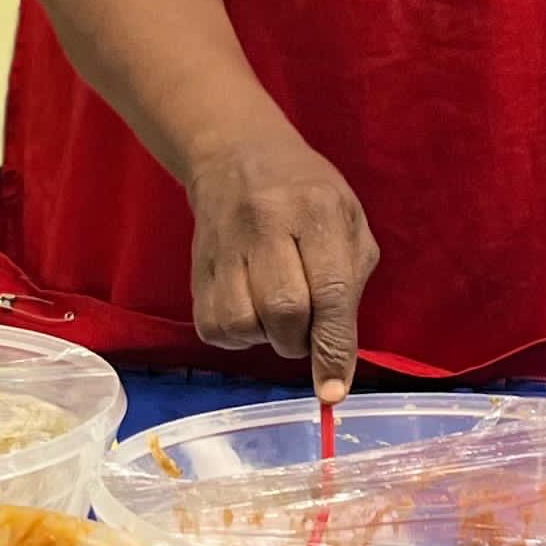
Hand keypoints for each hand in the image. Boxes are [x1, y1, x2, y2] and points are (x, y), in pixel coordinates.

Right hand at [185, 129, 377, 398]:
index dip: (332, 347)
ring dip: (267, 338)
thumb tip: (337, 363)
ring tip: (276, 313)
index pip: (329, 291)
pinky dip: (238, 335)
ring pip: (244, 325)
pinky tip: (249, 309)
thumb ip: (350, 285)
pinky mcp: (195, 267)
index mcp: (318, 211)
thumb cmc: (307, 194)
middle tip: (306, 328)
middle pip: (284, 311)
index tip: (332, 391)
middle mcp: (266, 225)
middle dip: (300, 340)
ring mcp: (225, 245)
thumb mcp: (348, 223)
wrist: (236, 154)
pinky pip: (214, 329)